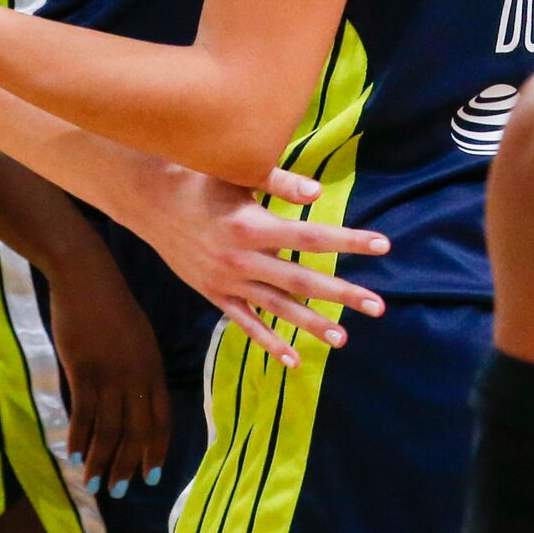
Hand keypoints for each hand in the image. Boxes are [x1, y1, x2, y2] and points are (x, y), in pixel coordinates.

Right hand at [45, 248, 171, 500]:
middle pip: (136, 432)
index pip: (162, 420)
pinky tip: (72, 454)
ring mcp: (110, 375)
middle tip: (120, 490)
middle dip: (128, 465)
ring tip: (93, 483)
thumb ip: (140, 370)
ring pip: (109, 430)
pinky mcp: (83, 371)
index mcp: (154, 368)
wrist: (87, 279)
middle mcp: (137, 377)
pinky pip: (83, 414)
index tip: (152, 476)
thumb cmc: (112, 304)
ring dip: (101, 461)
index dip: (156, 451)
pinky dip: (78, 438)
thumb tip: (136, 400)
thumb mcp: (138, 337)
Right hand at [119, 163, 389, 369]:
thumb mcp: (237, 173)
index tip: (384, 245)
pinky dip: (268, 341)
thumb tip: (318, 193)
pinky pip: (245, 323)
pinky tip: (293, 359)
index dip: (349, 240)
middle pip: (301, 280)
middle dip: (342, 294)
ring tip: (343, 338)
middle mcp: (241, 260)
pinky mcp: (214, 294)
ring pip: (277, 307)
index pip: (312, 235)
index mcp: (252, 226)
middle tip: (378, 306)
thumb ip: (279, 182)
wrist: (150, 201)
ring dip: (311, 324)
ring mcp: (227, 281)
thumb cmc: (200, 179)